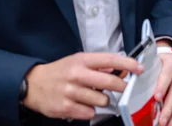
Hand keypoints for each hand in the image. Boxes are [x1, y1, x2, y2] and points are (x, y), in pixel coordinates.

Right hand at [23, 52, 141, 120]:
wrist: (33, 85)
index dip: (127, 63)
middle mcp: (76, 74)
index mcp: (81, 60)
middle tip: (124, 88)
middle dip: (121, 87)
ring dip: (102, 100)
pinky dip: (90, 110)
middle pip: (110, 82)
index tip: (139, 68)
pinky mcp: (66, 108)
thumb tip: (119, 69)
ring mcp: (70, 92)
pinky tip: (82, 104)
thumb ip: (97, 65)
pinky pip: (90, 113)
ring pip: (102, 100)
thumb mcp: (77, 61)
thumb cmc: (59, 72)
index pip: (109, 59)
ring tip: (93, 96)